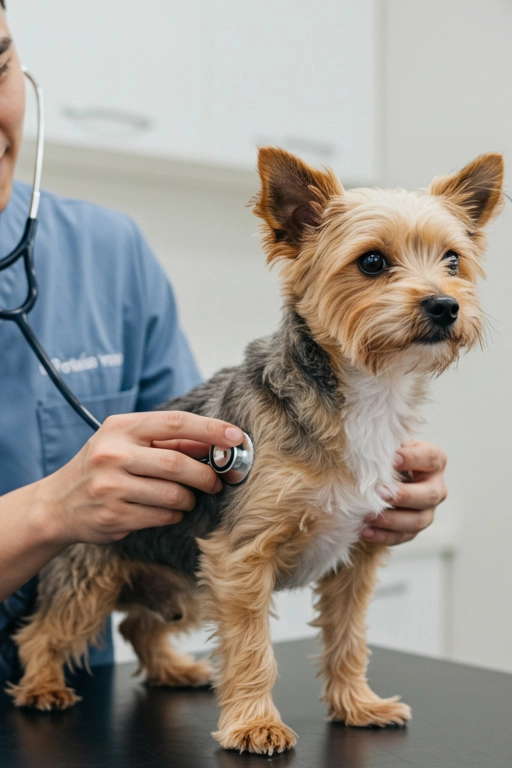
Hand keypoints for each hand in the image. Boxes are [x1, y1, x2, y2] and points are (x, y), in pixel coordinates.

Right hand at [38, 411, 244, 545]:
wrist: (56, 505)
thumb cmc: (101, 468)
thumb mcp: (126, 443)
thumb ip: (167, 441)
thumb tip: (215, 441)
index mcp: (121, 427)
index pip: (176, 423)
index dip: (211, 430)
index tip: (237, 437)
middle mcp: (113, 454)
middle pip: (178, 464)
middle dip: (206, 475)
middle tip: (217, 482)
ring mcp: (111, 486)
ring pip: (173, 494)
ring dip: (190, 499)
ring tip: (188, 498)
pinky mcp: (113, 515)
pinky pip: (162, 516)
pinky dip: (175, 514)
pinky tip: (170, 510)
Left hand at [360, 441, 447, 545]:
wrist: (380, 476)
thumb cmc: (386, 456)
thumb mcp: (390, 447)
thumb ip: (387, 447)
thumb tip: (372, 453)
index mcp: (433, 461)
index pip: (430, 458)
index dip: (412, 459)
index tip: (392, 459)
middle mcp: (436, 487)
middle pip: (429, 495)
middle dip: (403, 496)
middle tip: (379, 493)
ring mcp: (427, 510)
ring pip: (418, 521)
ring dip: (392, 520)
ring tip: (368, 515)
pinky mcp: (414, 528)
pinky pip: (403, 536)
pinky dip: (384, 535)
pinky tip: (365, 531)